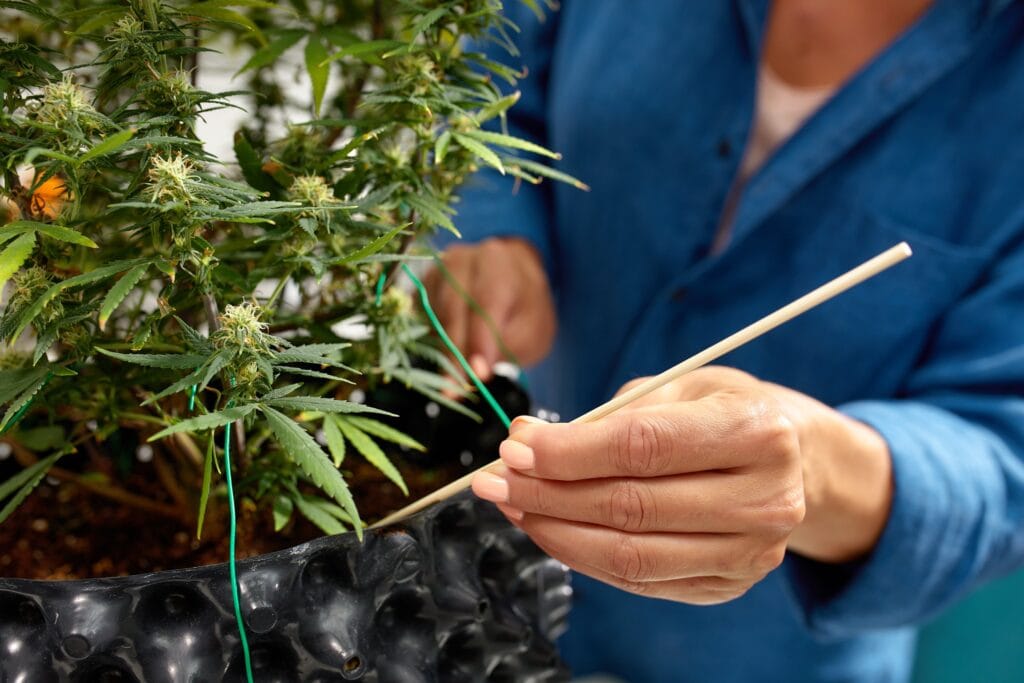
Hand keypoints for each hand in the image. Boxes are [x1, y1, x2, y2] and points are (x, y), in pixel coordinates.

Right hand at [425, 237, 555, 379]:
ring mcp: (437, 270)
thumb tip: (477, 370)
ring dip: (440, 348)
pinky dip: (429, 339)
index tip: (477, 374)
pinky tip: (443, 357)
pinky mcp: (422, 284)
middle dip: (454, 352)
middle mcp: (463, 259)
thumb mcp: (532, 329)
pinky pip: (419, 315)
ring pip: (432, 312)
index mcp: (497, 262)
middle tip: (455, 389)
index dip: (479, 341)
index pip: (484, 302)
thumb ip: (508, 346)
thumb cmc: (524, 309)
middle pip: (452, 306)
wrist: (512, 281)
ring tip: (452, 379)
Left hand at [471, 367, 892, 604]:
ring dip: (556, 532)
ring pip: (631, 555)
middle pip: (632, 506)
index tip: (514, 447)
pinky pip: (640, 580)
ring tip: (513, 507)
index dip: (570, 451)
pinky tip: (550, 529)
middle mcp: (766, 499)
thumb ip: (609, 414)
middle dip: (547, 494)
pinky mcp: (729, 584)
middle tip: (494, 480)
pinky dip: (584, 557)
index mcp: (759, 432)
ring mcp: (751, 553)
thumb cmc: (729, 412)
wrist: (798, 463)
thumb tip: (527, 441)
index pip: (644, 447)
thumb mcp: (683, 386)